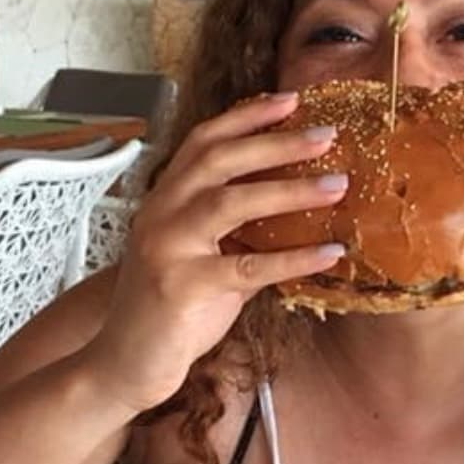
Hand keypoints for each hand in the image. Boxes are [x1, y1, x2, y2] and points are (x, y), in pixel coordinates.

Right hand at [82, 93, 347, 415]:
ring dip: (290, 190)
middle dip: (275, 143)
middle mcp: (160, 215)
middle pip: (218, 161)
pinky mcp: (184, 287)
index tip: (289, 101)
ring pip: (231, 203)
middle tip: (326, 134)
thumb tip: (297, 201)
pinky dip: (295, 257)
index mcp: (164, 200)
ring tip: (338, 185)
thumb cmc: (170, 308)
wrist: (124, 363)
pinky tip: (331, 252)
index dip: (245, 118)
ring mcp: (168, 249)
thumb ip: (235, 228)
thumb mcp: (201, 254)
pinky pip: (250, 266)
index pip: (203, 143)